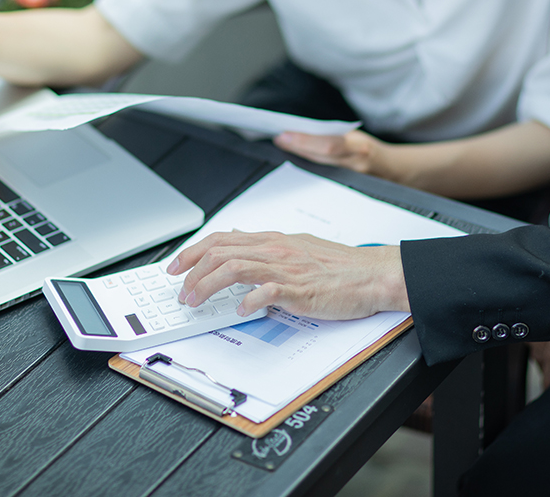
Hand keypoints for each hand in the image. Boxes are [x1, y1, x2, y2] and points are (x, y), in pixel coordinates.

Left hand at [165, 230, 408, 319]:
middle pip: (219, 252)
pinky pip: (266, 292)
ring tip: (196, 302)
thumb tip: (240, 250)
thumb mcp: (298, 249)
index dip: (193, 251)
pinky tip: (240, 310)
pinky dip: (247, 301)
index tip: (176, 266)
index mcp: (273, 240)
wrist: (373, 274)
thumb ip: (269, 250)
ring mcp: (286, 269)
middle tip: (179, 290)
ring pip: (233, 268)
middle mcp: (275, 249)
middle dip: (191, 271)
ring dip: (207, 287)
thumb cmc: (340, 267)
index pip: (222, 239)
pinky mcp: (299, 289)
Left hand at [273, 130, 383, 174]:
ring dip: (300, 158)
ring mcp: (352, 181)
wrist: (394, 171)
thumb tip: (302, 132)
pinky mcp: (347, 192)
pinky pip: (323, 181)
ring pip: (319, 171)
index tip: (284, 135)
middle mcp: (356, 166)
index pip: (328, 144)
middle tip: (280, 140)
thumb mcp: (356, 137)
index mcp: (360, 148)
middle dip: (297, 148)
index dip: (304, 141)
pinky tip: (295, 164)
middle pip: (321, 158)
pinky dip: (307, 171)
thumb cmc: (370, 150)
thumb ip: (333, 136)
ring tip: (284, 147)